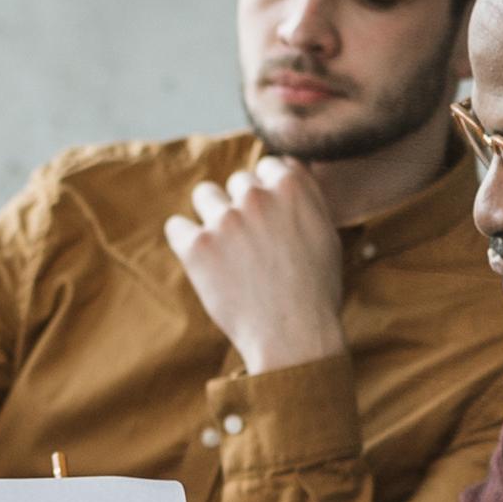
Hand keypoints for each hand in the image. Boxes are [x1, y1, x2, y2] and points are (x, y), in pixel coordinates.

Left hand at [165, 156, 353, 379]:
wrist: (293, 335)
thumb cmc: (315, 292)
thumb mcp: (326, 235)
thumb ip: (304, 200)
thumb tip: (286, 173)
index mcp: (292, 187)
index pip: (269, 165)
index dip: (269, 190)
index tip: (269, 215)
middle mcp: (257, 196)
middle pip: (238, 181)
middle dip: (242, 206)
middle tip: (250, 242)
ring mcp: (225, 219)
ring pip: (205, 195)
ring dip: (211, 215)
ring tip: (224, 248)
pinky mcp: (197, 246)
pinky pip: (176, 226)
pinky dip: (185, 241)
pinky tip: (200, 261)